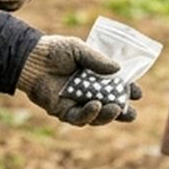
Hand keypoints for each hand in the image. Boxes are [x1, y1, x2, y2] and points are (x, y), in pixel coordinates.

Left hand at [17, 36, 142, 126]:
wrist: (31, 58)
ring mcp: (76, 103)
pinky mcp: (63, 112)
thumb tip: (118, 70)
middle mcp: (88, 92)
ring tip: (116, 108)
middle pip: (109, 106)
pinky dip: (89, 114)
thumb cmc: (54, 50)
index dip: (128, 91)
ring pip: (97, 116)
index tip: (138, 93)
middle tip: (131, 113)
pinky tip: (95, 105)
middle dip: (122, 112)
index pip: (116, 87)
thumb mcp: (79, 49)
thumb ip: (97, 60)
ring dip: (108, 115)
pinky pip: (79, 118)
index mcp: (95, 77)